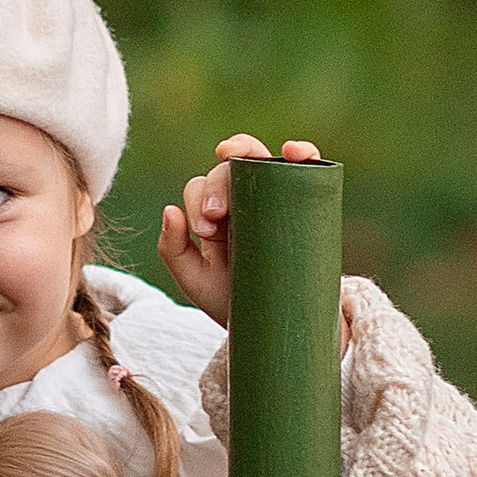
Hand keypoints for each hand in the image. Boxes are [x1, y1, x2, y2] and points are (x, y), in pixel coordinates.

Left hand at [159, 134, 326, 322]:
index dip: (199, 199)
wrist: (277, 324)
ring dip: (249, 153)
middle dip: (218, 185)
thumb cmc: (234, 300)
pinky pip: (307, 168)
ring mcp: (276, 197)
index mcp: (216, 213)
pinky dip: (304, 152)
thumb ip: (172, 250)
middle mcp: (244, 199)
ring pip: (261, 157)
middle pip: (227, 169)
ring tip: (248, 166)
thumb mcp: (195, 280)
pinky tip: (296, 153)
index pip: (201, 186)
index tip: (205, 231)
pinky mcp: (305, 203)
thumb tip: (169, 209)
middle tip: (215, 215)